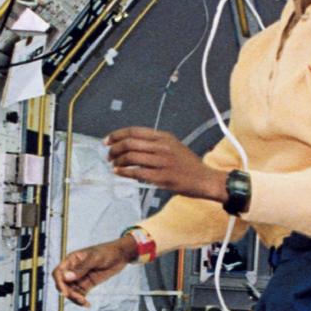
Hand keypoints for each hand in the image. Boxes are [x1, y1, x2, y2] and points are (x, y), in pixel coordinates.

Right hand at [55, 236, 138, 307]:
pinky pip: (80, 294)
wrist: (121, 255)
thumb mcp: (94, 259)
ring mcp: (80, 278)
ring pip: (70, 291)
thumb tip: (66, 277)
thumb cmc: (107, 252)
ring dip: (75, 298)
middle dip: (68, 293)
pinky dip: (81, 300)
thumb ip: (81, 268)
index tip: (65, 293)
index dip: (59, 283)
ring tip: (85, 302)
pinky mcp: (87, 284)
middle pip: (63, 284)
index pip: (58, 273)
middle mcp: (73, 269)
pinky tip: (87, 304)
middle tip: (80, 298)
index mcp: (71, 260)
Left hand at [106, 127, 224, 199]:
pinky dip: (124, 172)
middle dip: (114, 149)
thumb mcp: (173, 145)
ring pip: (131, 157)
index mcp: (163, 137)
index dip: (117, 135)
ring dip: (118, 161)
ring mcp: (162, 162)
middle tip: (109, 155)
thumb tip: (131, 145)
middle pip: (130, 143)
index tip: (107, 141)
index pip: (134, 131)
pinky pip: (137, 173)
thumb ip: (154, 143)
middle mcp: (162, 147)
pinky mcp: (162, 177)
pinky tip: (118, 172)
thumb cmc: (188, 164)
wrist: (204, 179)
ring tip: (113, 165)